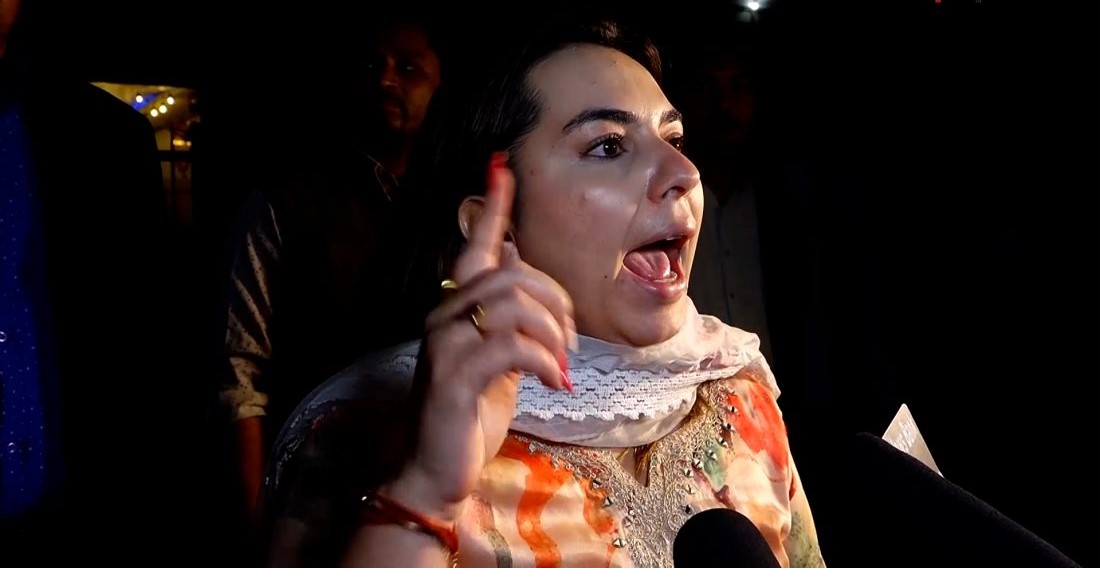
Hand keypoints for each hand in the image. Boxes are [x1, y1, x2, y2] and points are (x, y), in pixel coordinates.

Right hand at [383, 152, 574, 521]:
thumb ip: (506, 313)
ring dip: (552, 332)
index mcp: (456, 307)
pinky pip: (511, 345)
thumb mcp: (498, 356)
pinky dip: (544, 360)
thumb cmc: (472, 411)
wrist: (439, 469)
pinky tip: (552, 382)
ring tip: (560, 364)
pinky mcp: (455, 376)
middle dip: (555, 301)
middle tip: (568, 341)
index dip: (492, 207)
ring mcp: (446, 345)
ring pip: (512, 303)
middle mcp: (444, 316)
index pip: (475, 245)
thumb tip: (517, 262)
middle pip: (510, 274)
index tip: (502, 168)